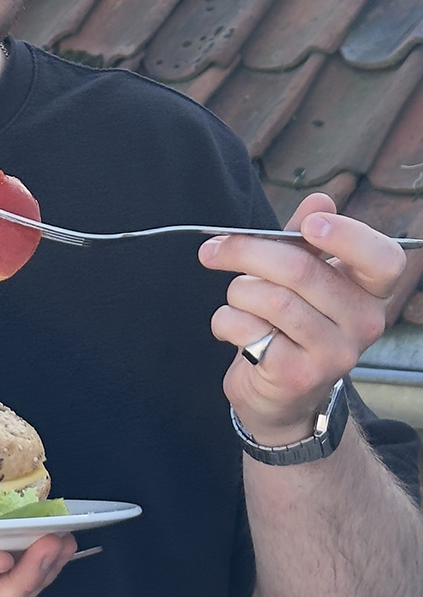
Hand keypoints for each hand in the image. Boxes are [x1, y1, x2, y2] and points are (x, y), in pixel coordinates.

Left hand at [197, 192, 404, 444]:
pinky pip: (248, 329)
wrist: (279, 397)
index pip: (384, 260)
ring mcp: (334, 354)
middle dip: (246, 251)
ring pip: (270, 299)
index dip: (348, 236)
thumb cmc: (289, 326)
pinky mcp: (298, 375)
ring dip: (237, 292)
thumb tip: (320, 198)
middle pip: (301, 270)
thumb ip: (305, 241)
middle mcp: (363, 324)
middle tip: (213, 250)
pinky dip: (226, 321)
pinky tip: (232, 329)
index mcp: (370, 292)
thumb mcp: (300, 280)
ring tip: (236, 301)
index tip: (308, 225)